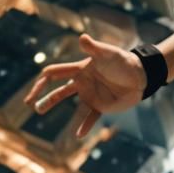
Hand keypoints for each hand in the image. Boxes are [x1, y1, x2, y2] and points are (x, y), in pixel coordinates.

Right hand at [24, 34, 147, 138]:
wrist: (142, 75)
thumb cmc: (124, 61)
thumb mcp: (108, 54)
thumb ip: (94, 48)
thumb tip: (82, 37)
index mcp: (80, 70)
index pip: (55, 74)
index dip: (42, 82)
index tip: (33, 93)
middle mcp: (83, 83)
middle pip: (58, 91)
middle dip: (44, 97)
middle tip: (31, 104)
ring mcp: (91, 95)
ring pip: (71, 106)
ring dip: (56, 107)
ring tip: (40, 112)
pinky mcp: (101, 106)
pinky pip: (90, 118)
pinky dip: (84, 126)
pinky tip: (78, 135)